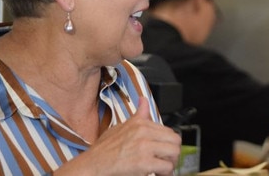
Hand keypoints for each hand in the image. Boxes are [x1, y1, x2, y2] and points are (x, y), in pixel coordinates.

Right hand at [55, 97, 181, 175]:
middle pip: (175, 140)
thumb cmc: (104, 150)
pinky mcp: (145, 162)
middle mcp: (144, 132)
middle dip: (173, 152)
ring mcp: (145, 147)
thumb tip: (144, 100)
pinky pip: (167, 166)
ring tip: (163, 168)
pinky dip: (165, 172)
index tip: (163, 150)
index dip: (168, 143)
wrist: (93, 165)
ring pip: (174, 152)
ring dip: (171, 162)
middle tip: (166, 160)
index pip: (168, 130)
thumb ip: (138, 115)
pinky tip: (157, 174)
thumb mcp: (121, 126)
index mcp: (140, 123)